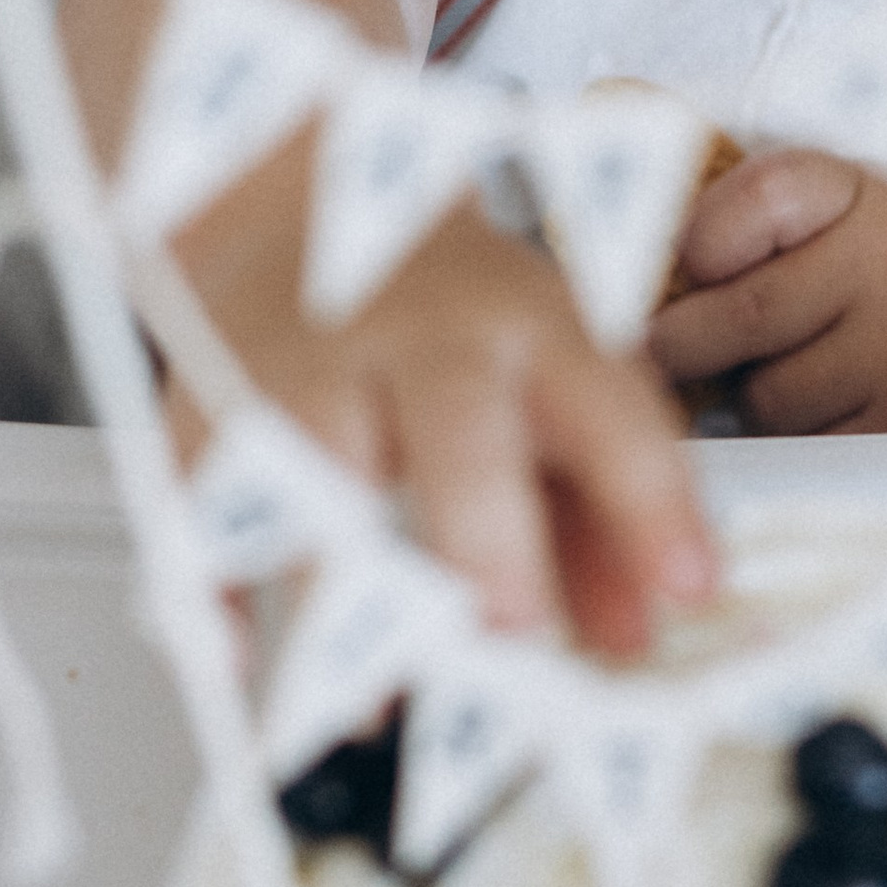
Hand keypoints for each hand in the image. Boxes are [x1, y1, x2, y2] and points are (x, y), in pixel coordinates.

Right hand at [58, 0, 713, 653]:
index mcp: (528, 321)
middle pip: (454, 430)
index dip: (655, 500)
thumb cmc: (448, 304)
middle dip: (486, 538)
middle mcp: (418, 335)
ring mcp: (304, 362)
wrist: (299, 184)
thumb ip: (601, 509)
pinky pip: (195, 496)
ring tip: (377, 702)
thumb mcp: (553, 371)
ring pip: (314, 472)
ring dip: (344, 594)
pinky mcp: (208, 397)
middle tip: (513, 634)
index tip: (691, 589)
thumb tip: (641, 634)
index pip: (607, 406)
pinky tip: (238, 658)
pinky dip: (207, 582)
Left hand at [647, 147, 886, 433]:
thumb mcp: (862, 183)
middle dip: (676, 338)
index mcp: (871, 190)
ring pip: (765, 399)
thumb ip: (751, 178)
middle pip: (731, 319)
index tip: (680, 259)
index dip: (693, 237)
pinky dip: (795, 441)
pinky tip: (823, 410)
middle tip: (651, 341)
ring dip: (747, 394)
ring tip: (781, 367)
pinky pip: (810, 453)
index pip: (750, 202)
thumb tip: (611, 103)